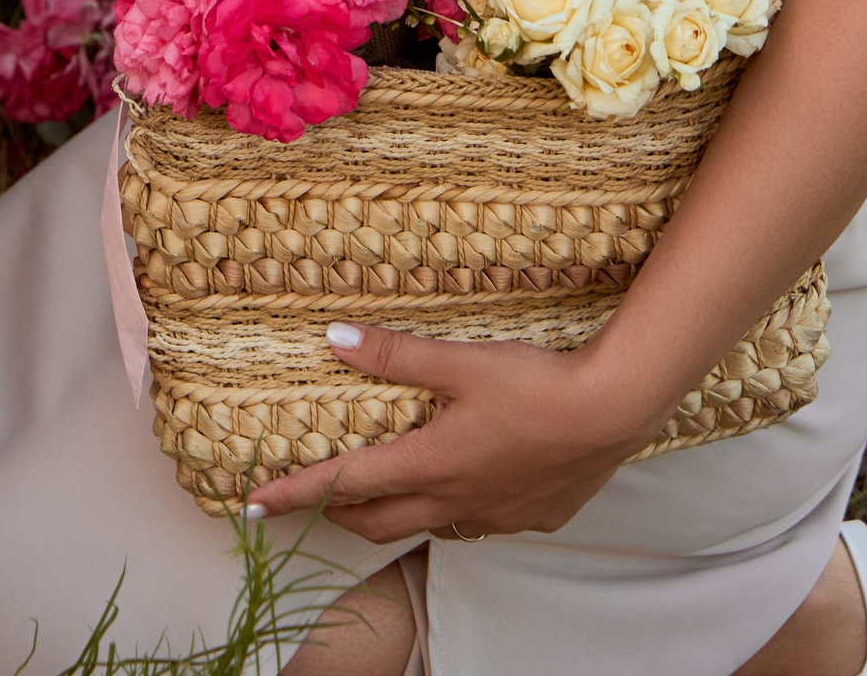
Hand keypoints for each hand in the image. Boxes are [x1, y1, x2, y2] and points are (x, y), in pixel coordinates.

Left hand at [242, 325, 660, 545]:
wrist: (612, 413)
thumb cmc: (535, 385)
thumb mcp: (459, 360)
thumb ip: (394, 354)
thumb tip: (333, 339)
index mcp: (430, 463)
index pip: (346, 485)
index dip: (297, 494)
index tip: (255, 504)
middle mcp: (455, 500)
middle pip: (378, 522)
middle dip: (336, 514)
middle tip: (309, 500)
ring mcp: (494, 514)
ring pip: (426, 527)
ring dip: (391, 517)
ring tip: (375, 497)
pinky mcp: (530, 516)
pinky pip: (474, 524)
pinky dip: (447, 512)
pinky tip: (458, 490)